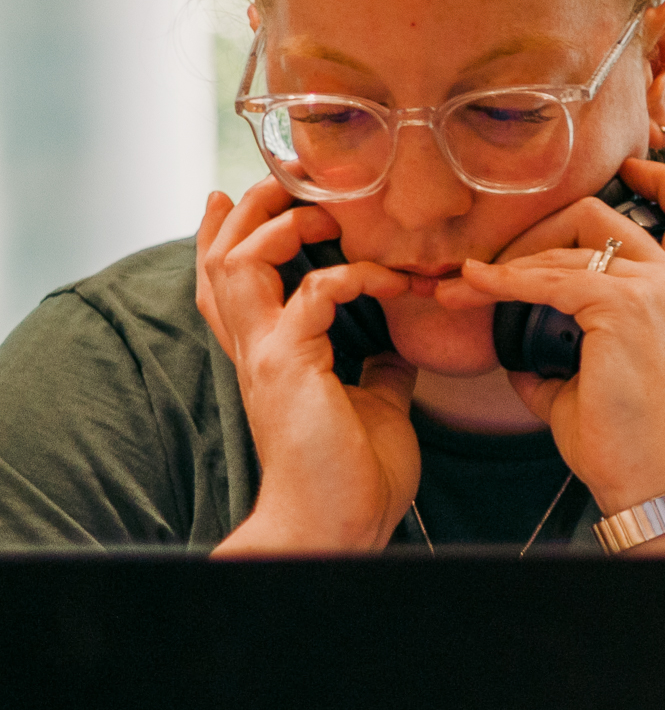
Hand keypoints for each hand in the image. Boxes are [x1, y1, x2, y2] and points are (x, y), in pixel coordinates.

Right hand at [196, 178, 419, 552]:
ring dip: (283, 225)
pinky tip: (391, 279)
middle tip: (286, 181)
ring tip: (327, 214)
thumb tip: (398, 349)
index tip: (236, 197)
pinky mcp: (288, 366)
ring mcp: (266, 355)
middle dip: (251, 209)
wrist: (338, 528)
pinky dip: (352, 274)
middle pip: (221, 257)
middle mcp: (256, 348)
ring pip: (240, 262)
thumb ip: (378, 370)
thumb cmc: (354, 476)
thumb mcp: (376, 407)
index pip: (228, 283)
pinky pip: (314, 293)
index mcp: (271, 356)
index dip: (225, 235)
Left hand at [436, 158, 664, 515]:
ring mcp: (653, 288)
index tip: (629, 168)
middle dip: (540, 228)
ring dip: (506, 263)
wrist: (650, 477)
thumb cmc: (624, 435)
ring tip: (461, 286)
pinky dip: (504, 281)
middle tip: (494, 264)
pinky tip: (474, 288)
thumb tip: (508, 337)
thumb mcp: (591, 372)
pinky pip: (548, 278)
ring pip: (568, 243)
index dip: (663, 181)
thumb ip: (557, 339)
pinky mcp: (624, 305)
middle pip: (601, 215)